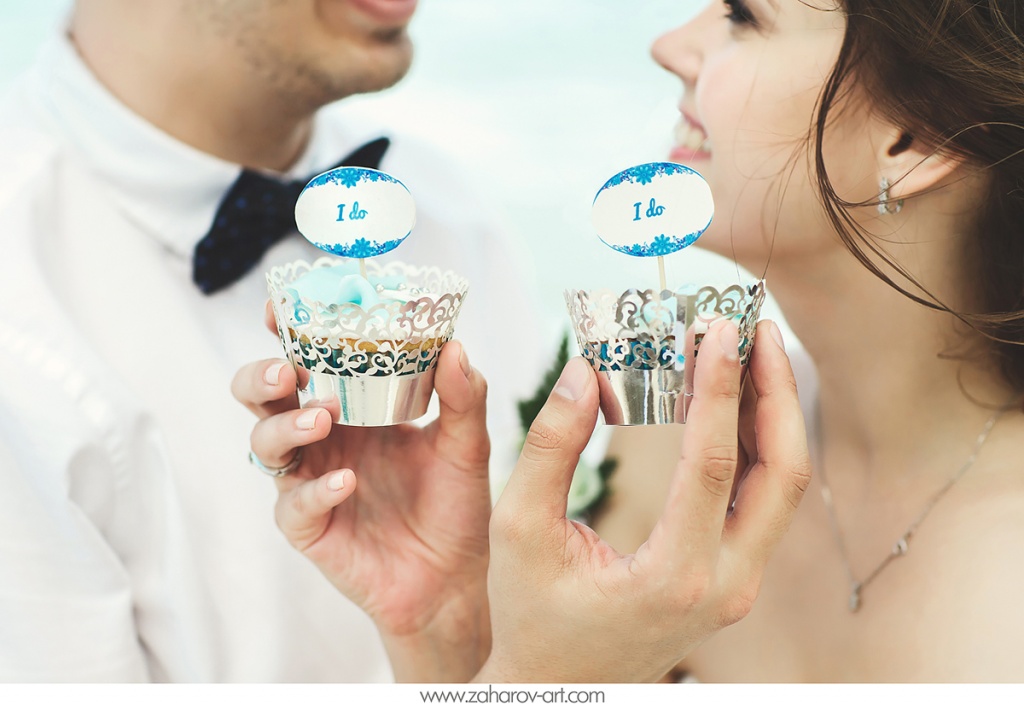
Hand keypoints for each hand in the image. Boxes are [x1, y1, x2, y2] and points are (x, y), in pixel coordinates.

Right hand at [232, 331, 491, 681]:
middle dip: (261, 376)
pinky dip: (315, 490)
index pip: (308, 359)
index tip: (282, 306)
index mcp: (352, 407)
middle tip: (287, 370)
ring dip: (285, 427)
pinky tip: (345, 482)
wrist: (456, 578)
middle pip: (263, 397)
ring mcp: (310, 482)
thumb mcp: (467, 445)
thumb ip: (464, 397)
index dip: (287, 332)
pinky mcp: (311, 529)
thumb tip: (454, 346)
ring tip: (321, 420)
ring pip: (266, 446)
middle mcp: (323, 439)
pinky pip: (295, 506)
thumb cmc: (455, 505)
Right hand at [477, 320, 809, 682]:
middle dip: (774, 392)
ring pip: (782, 487)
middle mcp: (725, 584)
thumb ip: (549, 449)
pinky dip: (755, 444)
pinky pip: (762, 501)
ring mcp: (738, 585)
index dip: (720, 388)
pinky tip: (733, 401)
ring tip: (749, 351)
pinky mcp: (733, 577)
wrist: (558, 687)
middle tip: (754, 329)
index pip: (712, 464)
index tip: (719, 331)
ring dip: (771, 414)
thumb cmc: (533, 617)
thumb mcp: (518, 531)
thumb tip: (583, 372)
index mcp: (673, 576)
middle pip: (782, 474)